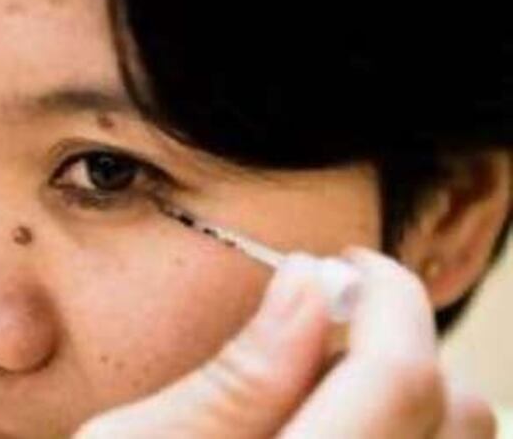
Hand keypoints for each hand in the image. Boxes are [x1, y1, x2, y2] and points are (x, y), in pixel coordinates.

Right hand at [75, 248, 495, 438]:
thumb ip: (231, 380)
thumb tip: (305, 283)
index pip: (400, 379)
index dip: (386, 296)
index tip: (346, 263)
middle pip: (453, 410)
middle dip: (396, 338)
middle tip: (325, 315)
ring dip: (398, 386)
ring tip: (316, 378)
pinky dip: (390, 425)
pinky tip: (322, 421)